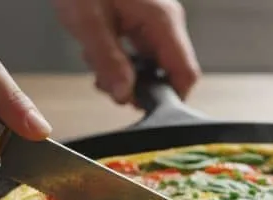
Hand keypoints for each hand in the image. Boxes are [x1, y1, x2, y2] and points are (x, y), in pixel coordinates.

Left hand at [53, 0, 200, 104]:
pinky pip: (142, 50)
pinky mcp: (143, 18)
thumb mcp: (87, 20)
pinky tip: (101, 52)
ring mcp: (156, 19)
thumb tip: (124, 94)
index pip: (186, 74)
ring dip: (127, 74)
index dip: (169, 99)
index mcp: (162, 20)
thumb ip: (107, 60)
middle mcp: (166, 20)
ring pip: (154, 64)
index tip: (141, 107)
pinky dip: (123, 60)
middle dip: (139, 87)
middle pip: (169, 72)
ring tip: (98, 64)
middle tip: (107, 85)